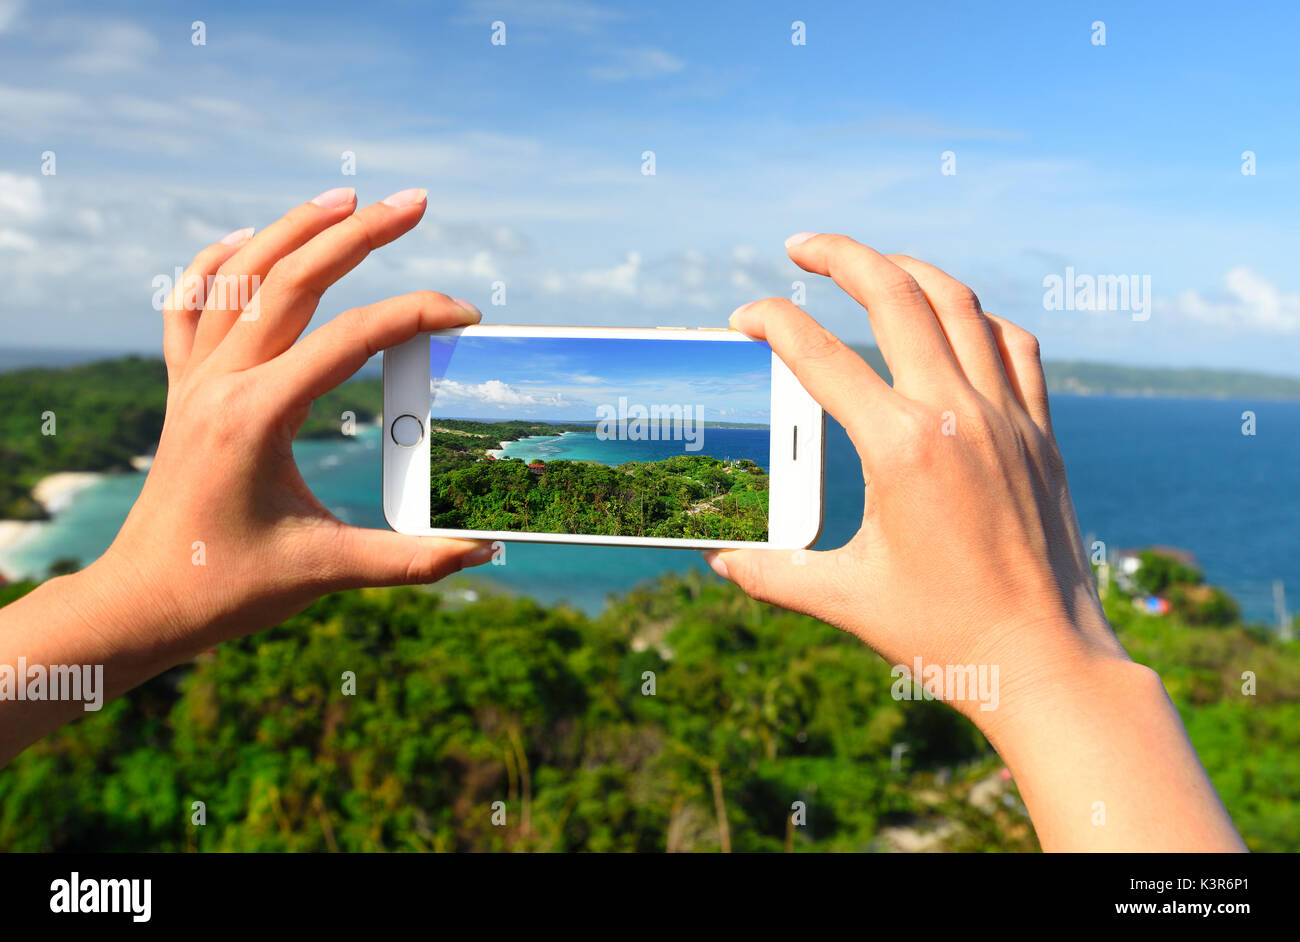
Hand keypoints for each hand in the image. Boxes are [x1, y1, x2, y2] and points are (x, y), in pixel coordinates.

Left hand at [97, 186, 492, 657]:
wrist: (143, 602)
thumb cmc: (228, 588)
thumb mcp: (326, 572)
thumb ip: (410, 559)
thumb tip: (484, 551)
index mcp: (258, 416)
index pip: (351, 339)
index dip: (416, 315)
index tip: (466, 314)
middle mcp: (220, 384)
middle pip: (293, 279)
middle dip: (360, 233)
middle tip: (416, 202)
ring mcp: (194, 381)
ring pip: (240, 276)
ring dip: (294, 228)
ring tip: (347, 196)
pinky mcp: (182, 391)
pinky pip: (189, 305)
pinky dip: (217, 263)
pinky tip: (246, 240)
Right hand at [707, 234, 1244, 850]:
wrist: (1045, 663)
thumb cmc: (943, 635)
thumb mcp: (844, 598)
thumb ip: (772, 573)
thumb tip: (719, 559)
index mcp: (900, 449)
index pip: (819, 357)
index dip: (772, 323)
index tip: (744, 317)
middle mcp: (957, 415)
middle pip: (894, 296)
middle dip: (841, 256)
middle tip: (800, 246)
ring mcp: (1007, 418)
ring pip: (960, 305)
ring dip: (909, 270)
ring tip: (872, 265)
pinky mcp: (1041, 434)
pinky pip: (1015, 346)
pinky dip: (979, 318)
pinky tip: (956, 321)